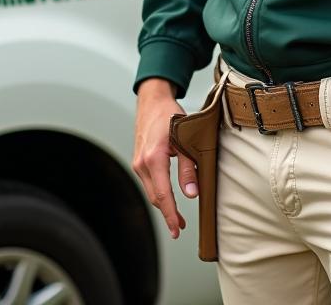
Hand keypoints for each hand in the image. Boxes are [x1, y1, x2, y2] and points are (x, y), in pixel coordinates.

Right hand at [132, 78, 197, 238]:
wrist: (152, 101)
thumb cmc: (169, 115)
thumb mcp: (184, 139)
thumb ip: (188, 167)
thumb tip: (192, 194)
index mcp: (154, 158)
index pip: (163, 195)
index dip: (171, 215)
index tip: (176, 230)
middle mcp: (142, 163)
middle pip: (155, 197)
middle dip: (167, 214)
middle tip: (179, 228)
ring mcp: (138, 162)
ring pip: (151, 191)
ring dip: (163, 205)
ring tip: (177, 217)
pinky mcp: (139, 161)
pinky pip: (149, 182)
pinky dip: (158, 193)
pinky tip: (168, 197)